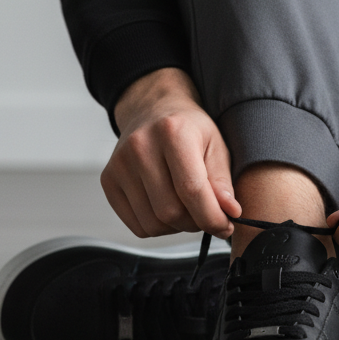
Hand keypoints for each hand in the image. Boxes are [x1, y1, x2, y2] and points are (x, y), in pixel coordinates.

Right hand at [100, 68, 240, 238]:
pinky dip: (158, 227)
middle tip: (208, 214)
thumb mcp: (216, 145)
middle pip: (170, 211)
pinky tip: (168, 208)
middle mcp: (140, 146)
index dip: (212, 216)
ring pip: (153, 223)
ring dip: (177, 228)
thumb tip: (230, 211)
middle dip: (196, 222)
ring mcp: (120, 164)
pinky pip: (136, 225)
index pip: (192, 189)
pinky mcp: (108, 180)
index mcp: (172, 132)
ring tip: (188, 209)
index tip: (226, 225)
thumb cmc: (189, 129)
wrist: (153, 111)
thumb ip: (222, 181)